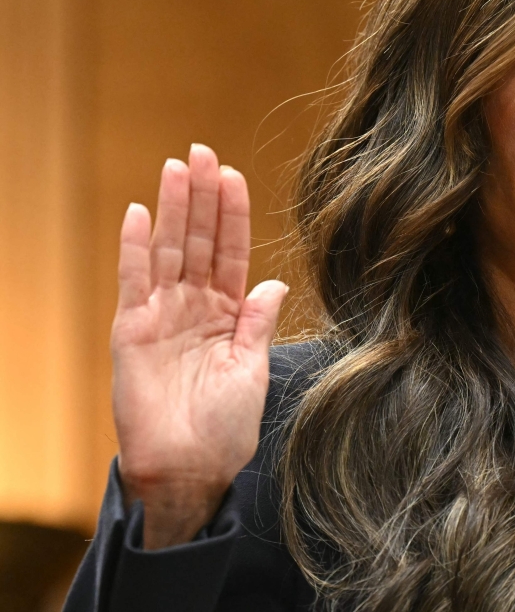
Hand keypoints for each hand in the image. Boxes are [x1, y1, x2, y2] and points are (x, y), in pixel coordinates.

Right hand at [111, 144, 286, 548]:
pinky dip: (134, 247)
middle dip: (203, 197)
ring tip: (177, 167)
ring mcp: (162, 315)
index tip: (235, 176)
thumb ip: (258, 323)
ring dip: (171, 209)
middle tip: (203, 152)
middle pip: (198, 241)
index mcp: (227, 315)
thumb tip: (274, 283)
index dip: (232, 215)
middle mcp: (194, 308)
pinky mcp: (132, 331)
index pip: (230, 253)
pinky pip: (133, 281)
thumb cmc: (226, 427)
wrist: (190, 469)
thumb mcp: (253, 368)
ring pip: (168, 250)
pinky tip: (137, 213)